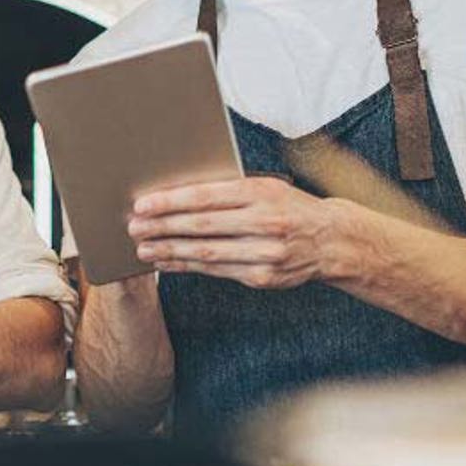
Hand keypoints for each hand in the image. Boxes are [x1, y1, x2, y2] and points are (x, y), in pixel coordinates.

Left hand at [127, 176, 344, 289]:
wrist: (330, 240)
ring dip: (169, 250)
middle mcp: (264, 223)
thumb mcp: (266, 187)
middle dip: (162, 227)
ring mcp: (264, 253)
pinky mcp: (262, 277)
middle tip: (134, 227)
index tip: (143, 204)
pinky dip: (187, 266)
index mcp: (261, 193)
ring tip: (143, 248)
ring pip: (206, 253)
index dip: (171, 202)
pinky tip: (167, 262)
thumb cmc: (288, 207)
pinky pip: (216, 271)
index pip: (207, 197)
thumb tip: (177, 192)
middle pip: (202, 226)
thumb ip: (229, 190)